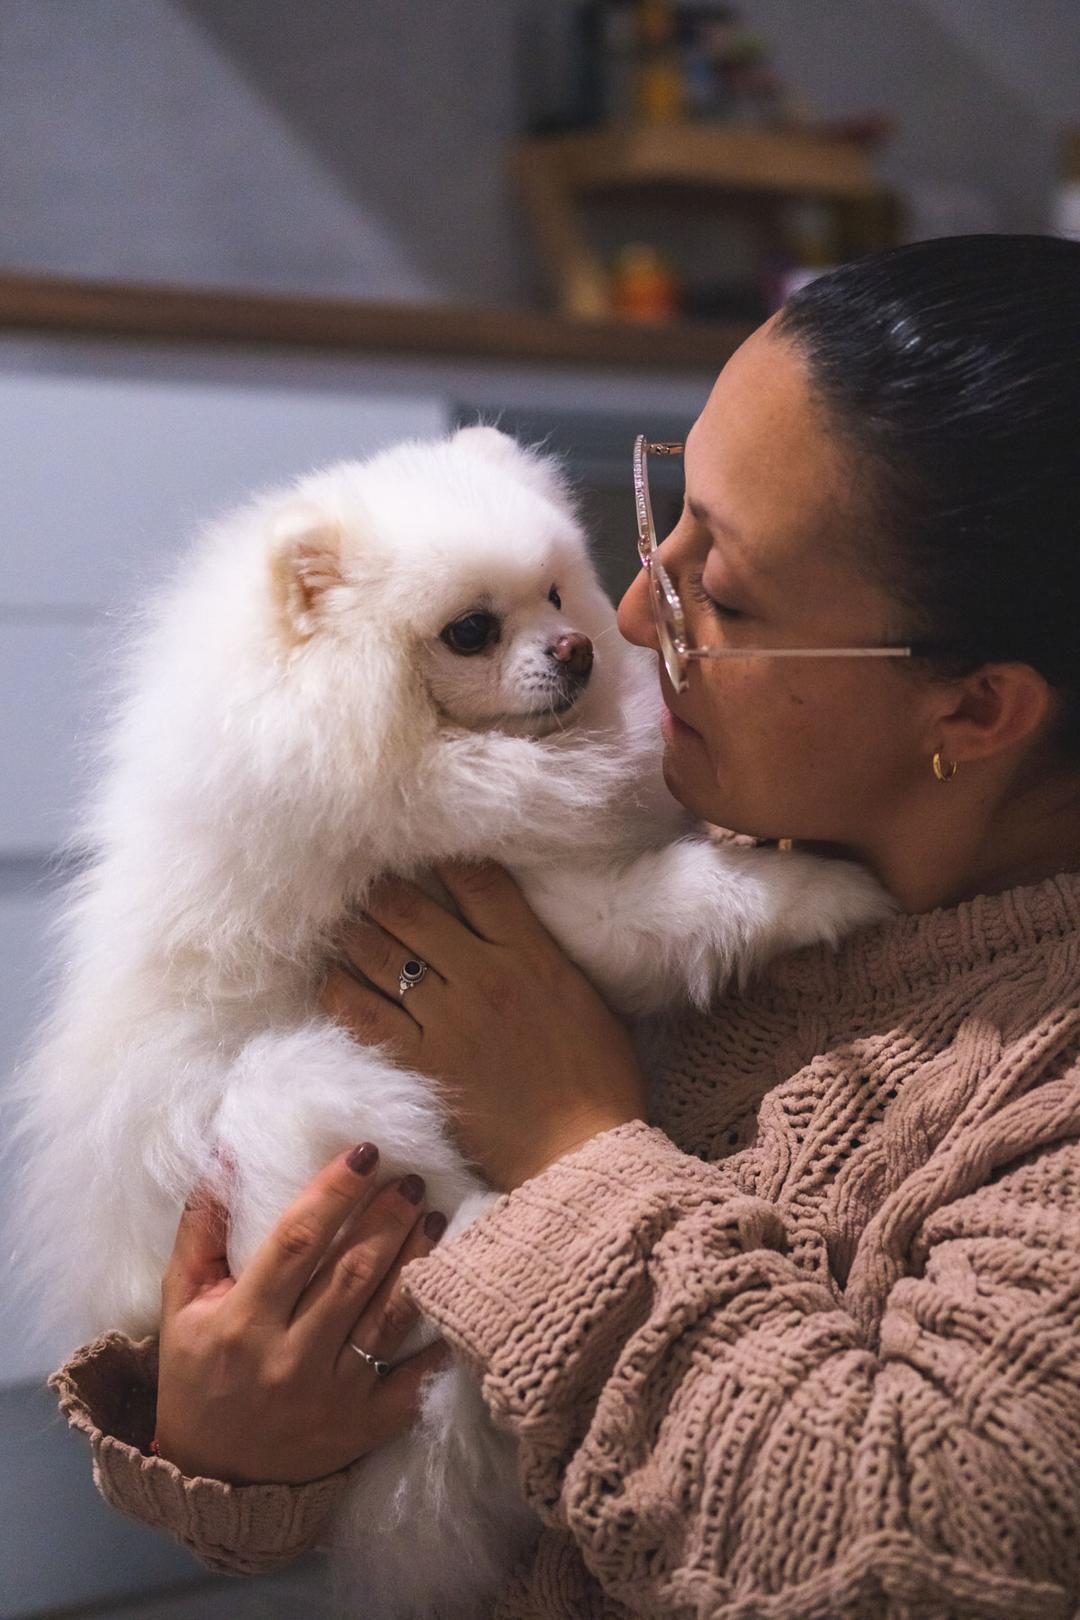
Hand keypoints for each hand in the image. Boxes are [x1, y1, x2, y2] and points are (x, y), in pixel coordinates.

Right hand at [155, 1145, 451, 1483]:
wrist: (214, 1477)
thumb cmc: (198, 1373)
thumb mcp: (182, 1303)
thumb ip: (203, 1229)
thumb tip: (228, 1155)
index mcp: (242, 1322)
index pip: (297, 1241)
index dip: (335, 1191)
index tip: (366, 1152)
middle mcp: (290, 1358)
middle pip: (352, 1272)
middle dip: (388, 1217)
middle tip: (413, 1179)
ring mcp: (333, 1396)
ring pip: (387, 1314)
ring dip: (416, 1259)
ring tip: (436, 1217)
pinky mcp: (365, 1426)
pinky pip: (415, 1379)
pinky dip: (440, 1340)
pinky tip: (459, 1293)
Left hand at [320, 862, 647, 1191]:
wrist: (583, 1153)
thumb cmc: (599, 1078)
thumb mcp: (583, 995)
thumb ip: (541, 953)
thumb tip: (507, 926)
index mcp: (531, 953)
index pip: (476, 881)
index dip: (443, 860)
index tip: (425, 855)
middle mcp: (483, 975)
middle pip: (411, 908)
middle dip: (383, 890)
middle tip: (367, 886)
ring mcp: (448, 1019)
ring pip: (378, 952)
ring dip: (355, 932)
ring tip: (344, 924)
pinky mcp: (421, 1063)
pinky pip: (361, 1014)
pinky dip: (340, 989)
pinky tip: (333, 978)